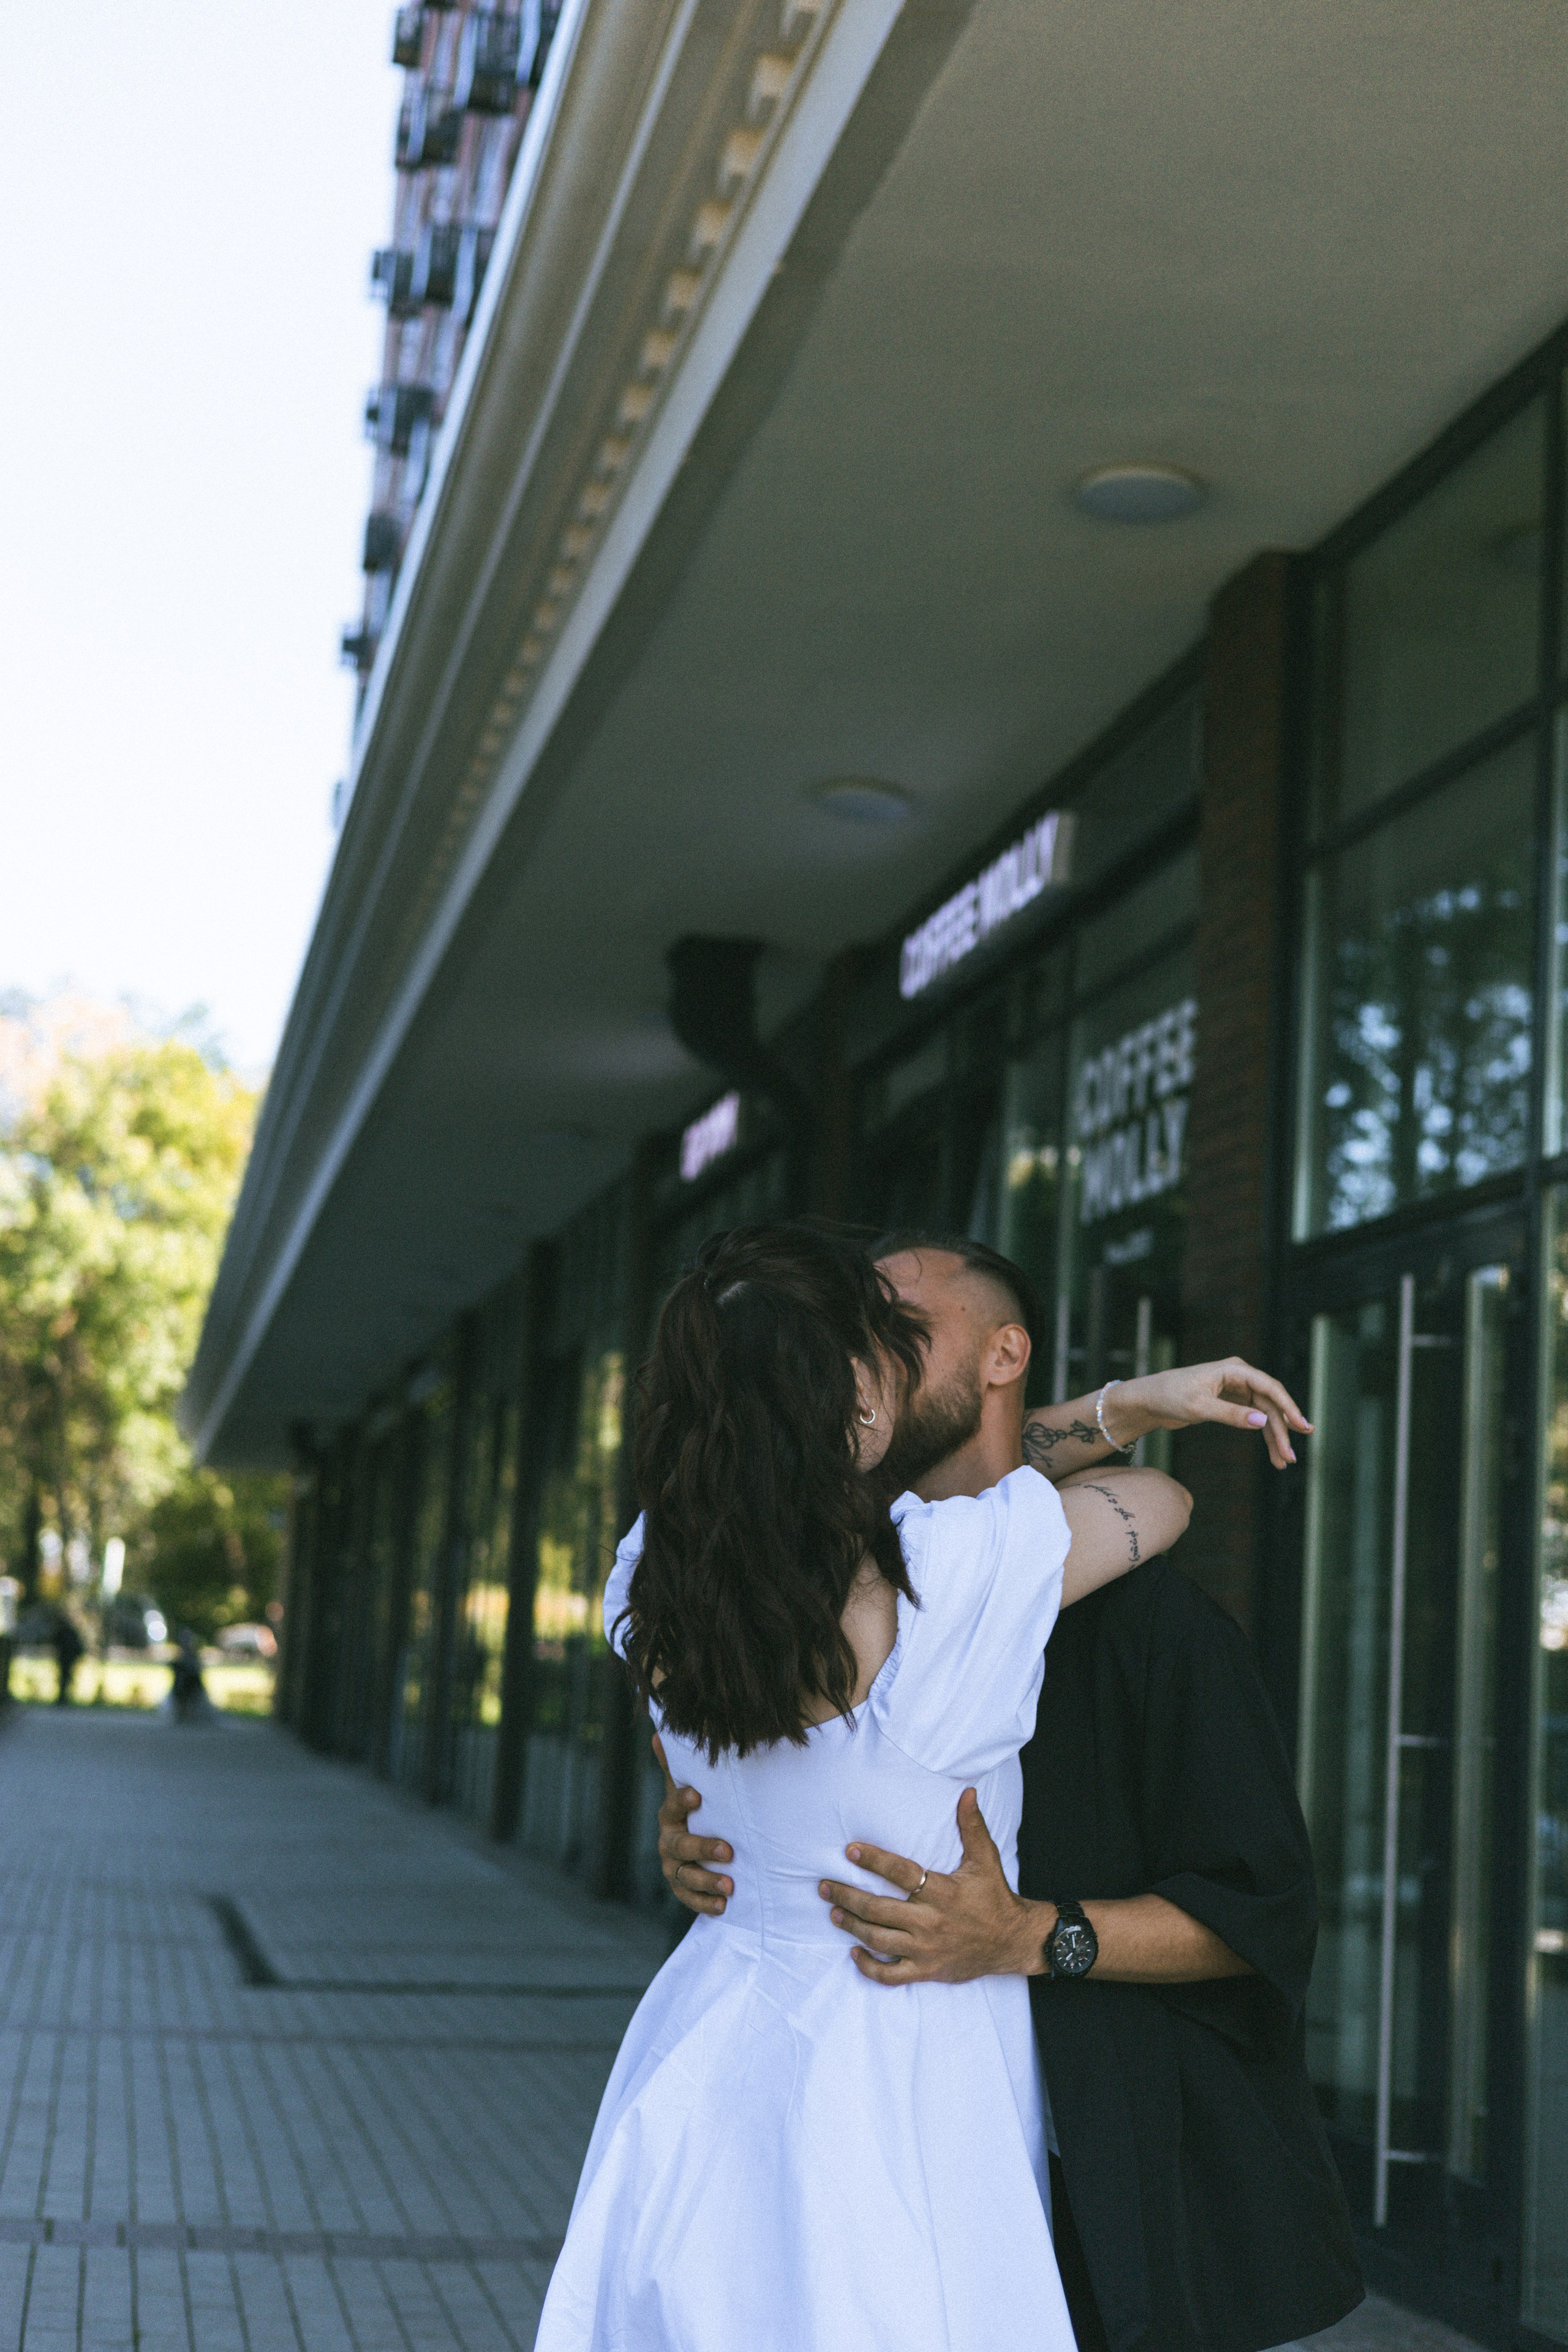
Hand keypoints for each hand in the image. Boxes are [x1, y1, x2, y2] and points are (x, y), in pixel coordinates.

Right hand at [653, 1733, 731, 1916]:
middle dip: (703, 1848)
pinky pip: (689, 1899)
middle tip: (728, 1850)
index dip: (681, 1801)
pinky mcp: (682, 1889)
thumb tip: (659, 1732)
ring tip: (730, 1886)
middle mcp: (668, 1841)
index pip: (672, 1806)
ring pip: (685, 1875)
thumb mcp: (689, 1787)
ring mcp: (673, 1867)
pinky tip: (723, 1906)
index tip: (697, 1795)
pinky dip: (705, 1903)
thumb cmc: (699, 1809)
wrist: (696, 1844)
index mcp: (671, 1814)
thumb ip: (679, 1766)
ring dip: (707, 1881)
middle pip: (681, 1845)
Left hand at [817, 1788, 1050, 1983]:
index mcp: (943, 1892)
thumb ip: (972, 1826)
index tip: (850, 1850)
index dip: (874, 1860)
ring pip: (879, 1940)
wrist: (1013, 1942)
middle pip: (879, 1910)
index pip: (901, 1873)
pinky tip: (854, 1952)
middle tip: (824, 1885)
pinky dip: (869, 1967)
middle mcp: (931, 1922)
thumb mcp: (985, 1859)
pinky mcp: (927, 1971)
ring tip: (833, 1912)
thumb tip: (967, 1792)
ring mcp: (927, 1950)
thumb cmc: (995, 1897)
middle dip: (847, 1896)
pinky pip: (891, 1975)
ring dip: (852, 1926)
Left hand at [1110, 1357, 1309, 1468]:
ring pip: (1264, 1414)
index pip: (1269, 1387)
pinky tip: (1273, 1452)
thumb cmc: (1169, 1397)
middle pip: (1270, 1404)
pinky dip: (1263, 1436)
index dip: (1288, 1407)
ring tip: (1284, 1462)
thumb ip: (1230, 1414)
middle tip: (1290, 1456)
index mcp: (1234, 1369)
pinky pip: (1254, 1419)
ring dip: (1275, 1437)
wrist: (1148, 1400)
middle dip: (1282, 1430)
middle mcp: (1239, 1377)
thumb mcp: (1198, 1407)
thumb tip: (1262, 1422)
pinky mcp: (1231, 1403)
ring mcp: (1237, 1390)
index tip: (1301, 1426)